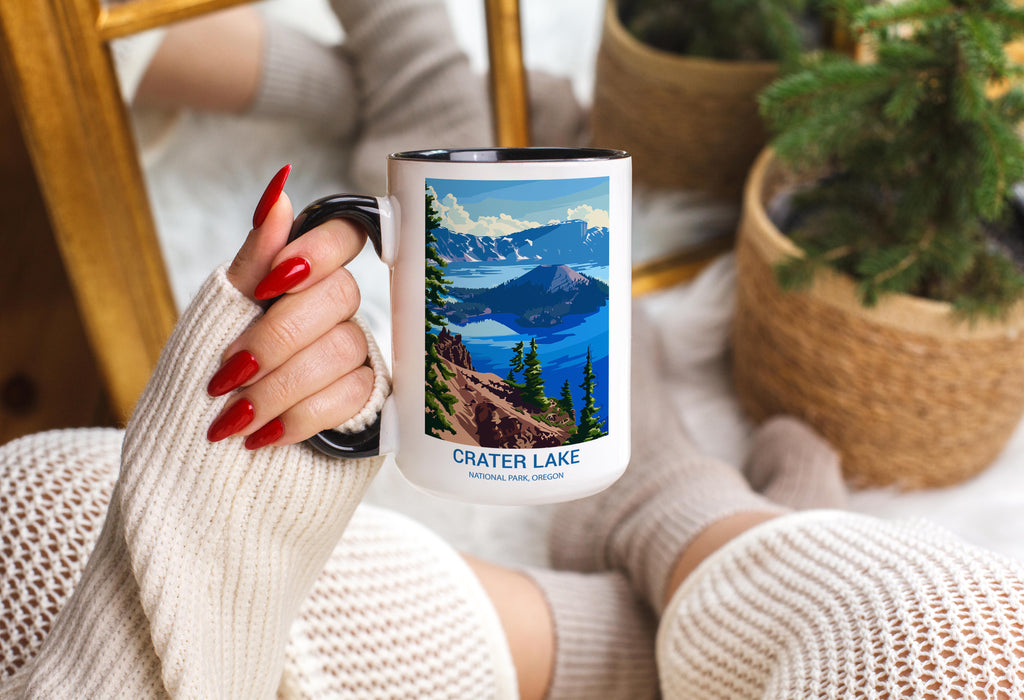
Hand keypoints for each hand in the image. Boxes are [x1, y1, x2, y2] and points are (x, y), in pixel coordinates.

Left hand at [206, 166, 374, 449]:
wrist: (205, 437)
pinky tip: (263, 434)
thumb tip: (279, 186)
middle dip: (276, 338)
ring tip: (235, 415)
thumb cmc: (214, 363)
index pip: (344, 233)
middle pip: (339, 296)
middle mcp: (334, 304)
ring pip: (342, 349)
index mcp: (302, 270)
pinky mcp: (362, 392)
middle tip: (230, 371)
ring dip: (280, 387)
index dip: (315, 252)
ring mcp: (352, 347)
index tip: (268, 285)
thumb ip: (257, 252)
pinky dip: (299, 418)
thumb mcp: (223, 306)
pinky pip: (349, 395)